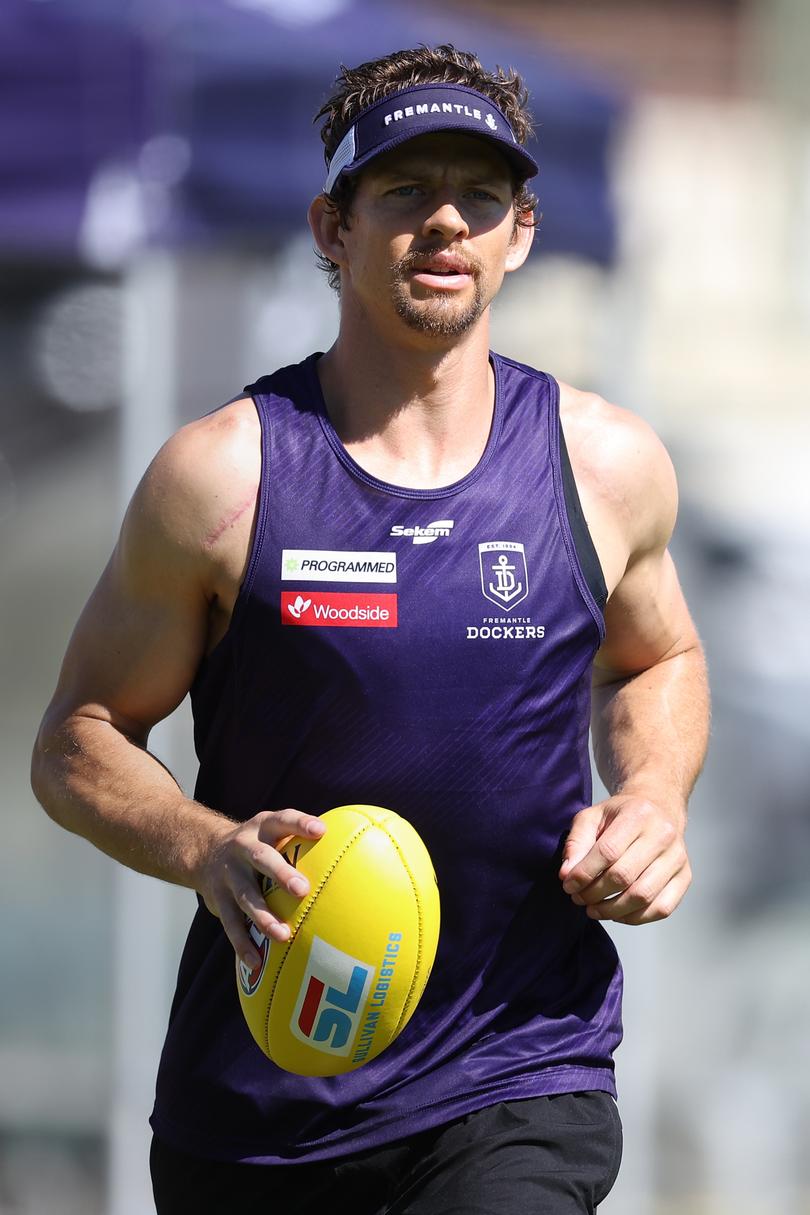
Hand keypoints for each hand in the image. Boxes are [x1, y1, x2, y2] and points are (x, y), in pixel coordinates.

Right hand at [197, 809, 325, 967]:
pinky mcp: (218, 900)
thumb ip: (302, 841)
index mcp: (262, 827)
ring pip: (246, 896)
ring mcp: (228, 874)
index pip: (283, 820)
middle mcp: (243, 847)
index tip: (321, 831)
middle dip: (280, 873)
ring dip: (263, 916)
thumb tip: (352, 856)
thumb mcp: (273, 832)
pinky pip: (230, 924)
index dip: (300, 824)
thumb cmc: (259, 845)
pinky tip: (255, 962)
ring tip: (283, 935)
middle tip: (302, 890)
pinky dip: (242, 944)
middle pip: (261, 858)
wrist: (205, 852)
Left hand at [558, 793, 690, 924]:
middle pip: (624, 876)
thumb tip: (567, 874)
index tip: (568, 885)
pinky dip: (635, 918)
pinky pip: (661, 908)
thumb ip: (576, 842)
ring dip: (612, 910)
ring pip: (642, 896)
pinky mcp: (685, 877)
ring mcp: (677, 858)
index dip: (584, 873)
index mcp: (638, 814)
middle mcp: (663, 835)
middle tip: (578, 898)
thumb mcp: (592, 816)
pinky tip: (617, 914)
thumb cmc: (620, 815)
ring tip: (593, 909)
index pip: (608, 852)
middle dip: (594, 893)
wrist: (658, 808)